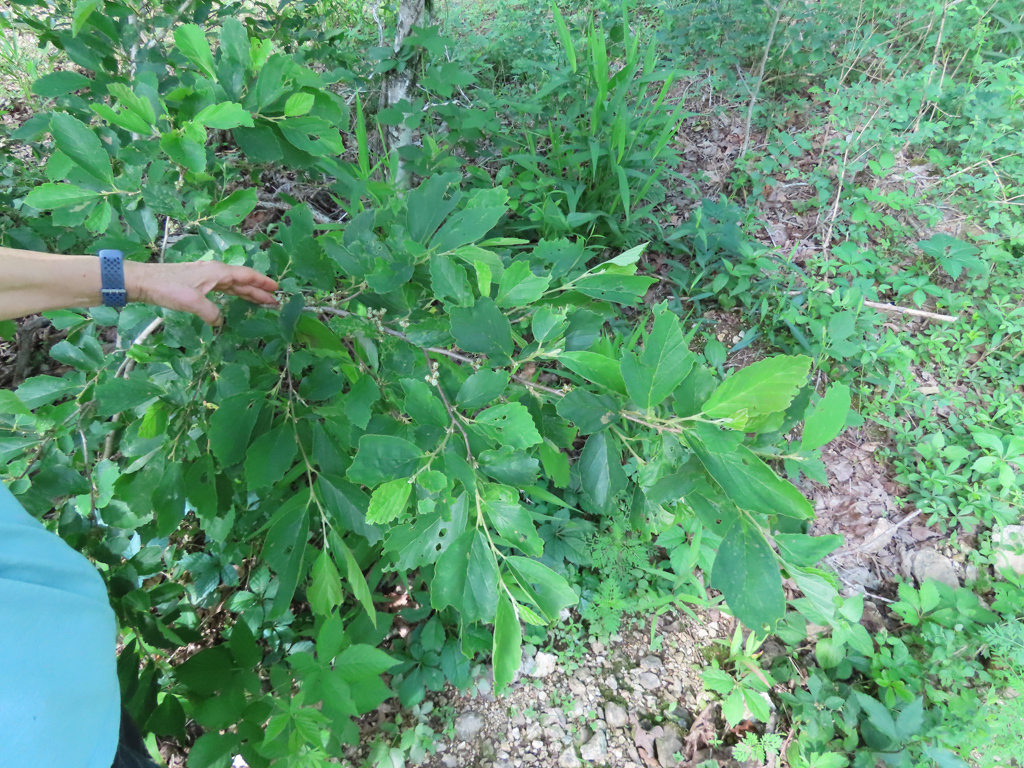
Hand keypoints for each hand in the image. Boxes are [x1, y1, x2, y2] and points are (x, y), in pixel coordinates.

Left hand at [125, 260, 279, 324]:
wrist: (144, 281)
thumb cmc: (169, 288)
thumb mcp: (193, 303)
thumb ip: (211, 313)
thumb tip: (220, 322)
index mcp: (218, 272)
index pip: (246, 276)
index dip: (262, 283)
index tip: (276, 289)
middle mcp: (215, 272)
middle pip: (242, 281)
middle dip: (258, 291)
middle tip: (274, 301)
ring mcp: (206, 278)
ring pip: (232, 285)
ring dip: (246, 293)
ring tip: (260, 301)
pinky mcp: (198, 284)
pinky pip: (222, 288)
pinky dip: (232, 294)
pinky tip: (234, 300)